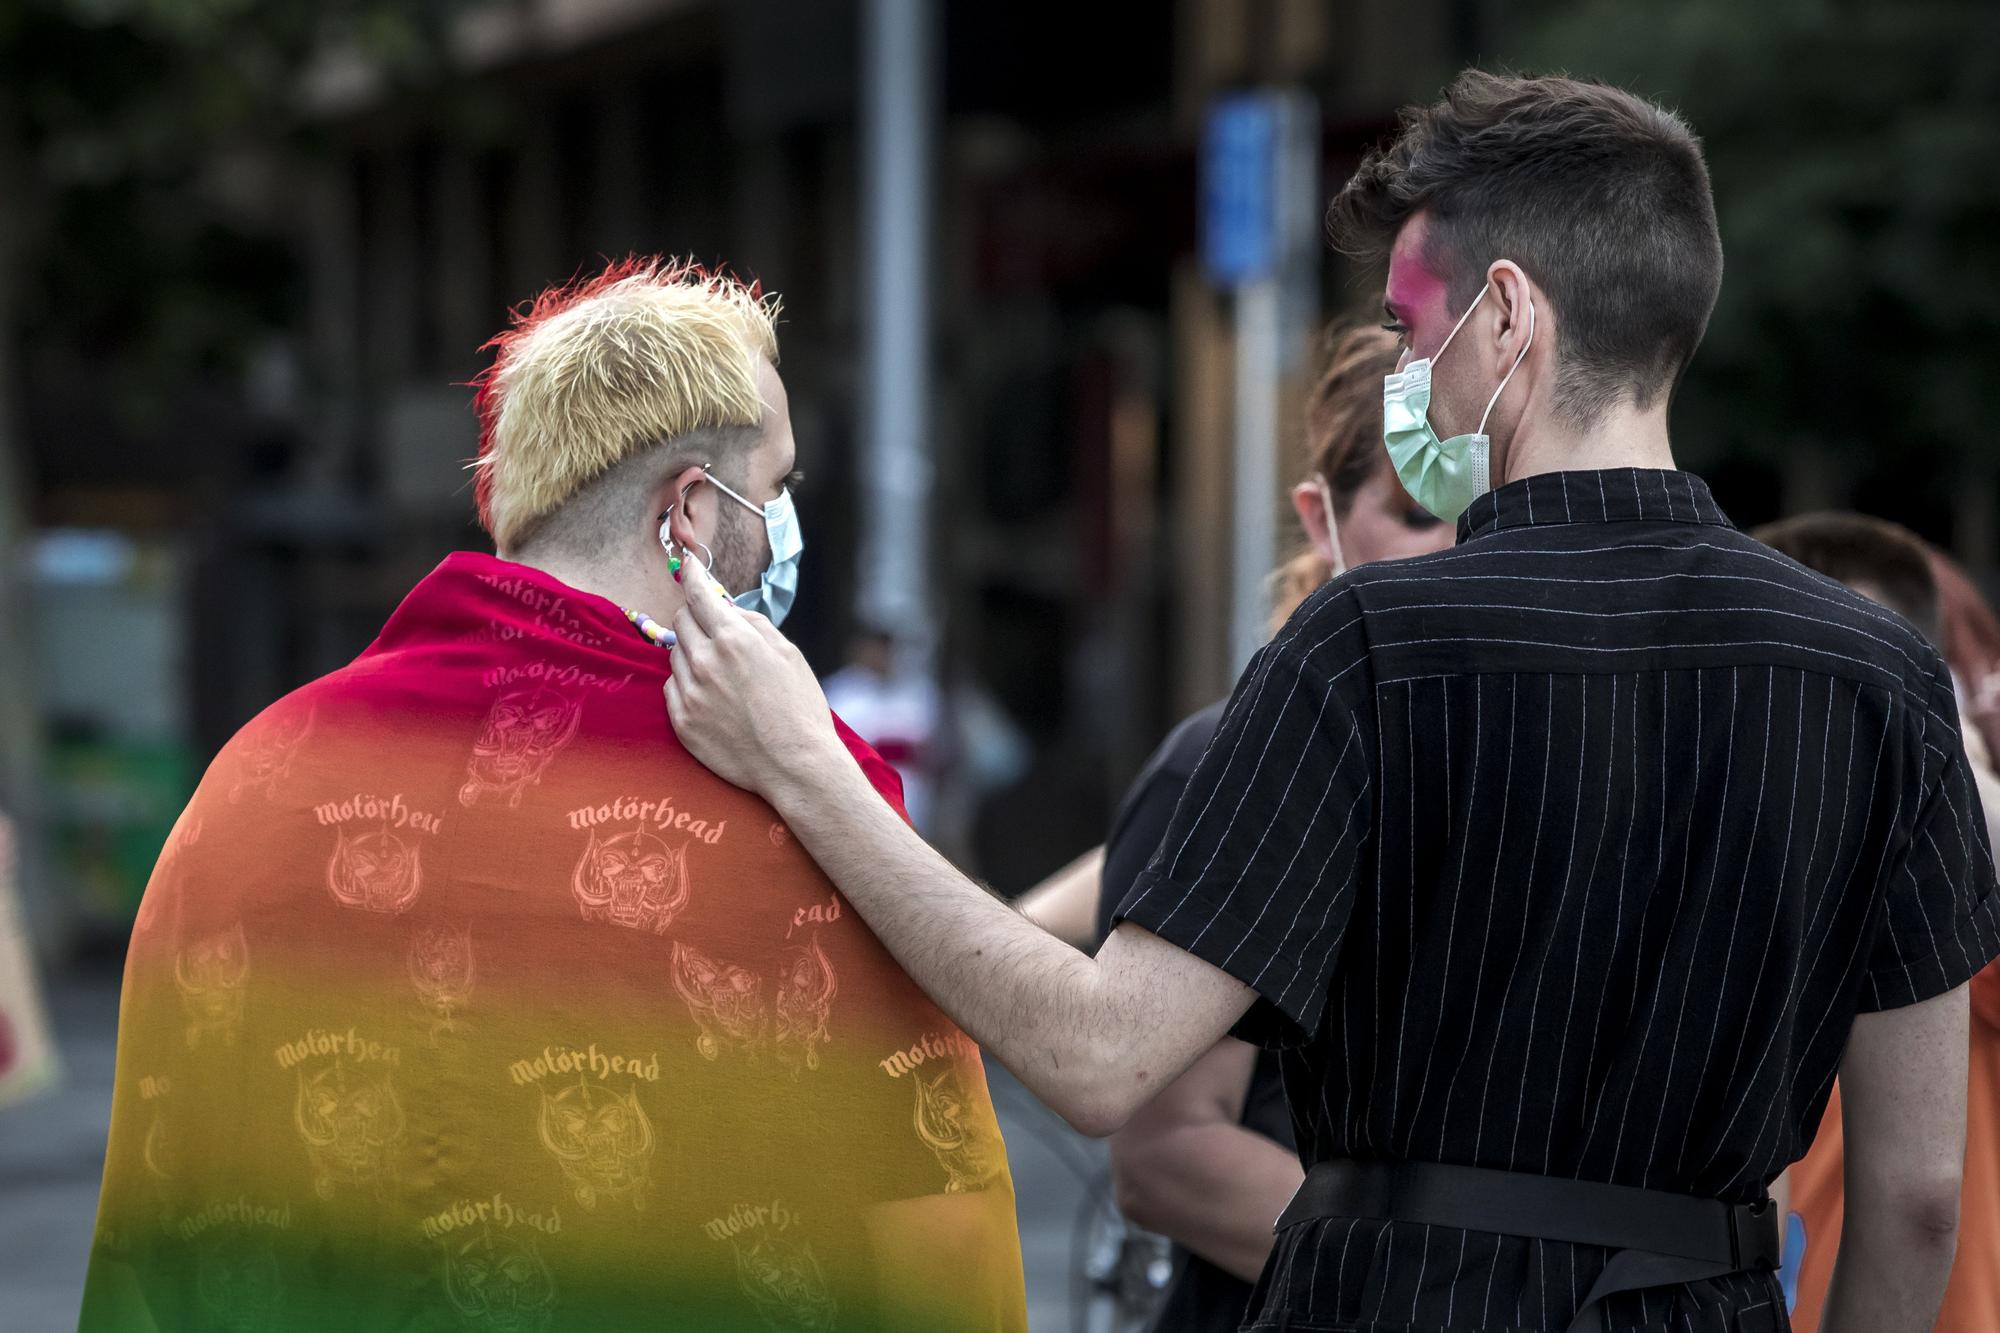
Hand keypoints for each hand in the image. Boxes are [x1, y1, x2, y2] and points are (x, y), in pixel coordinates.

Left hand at [664, 552, 845, 797]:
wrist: (795, 766)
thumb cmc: (800, 709)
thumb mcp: (789, 655)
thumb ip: (754, 625)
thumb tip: (727, 610)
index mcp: (735, 639)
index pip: (698, 594)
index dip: (690, 575)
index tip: (686, 566)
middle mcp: (705, 661)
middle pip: (681, 621)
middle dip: (695, 619)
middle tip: (715, 634)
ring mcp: (690, 693)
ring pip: (676, 655)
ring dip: (693, 654)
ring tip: (723, 677)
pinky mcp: (681, 721)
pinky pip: (672, 688)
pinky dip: (688, 685)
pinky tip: (714, 700)